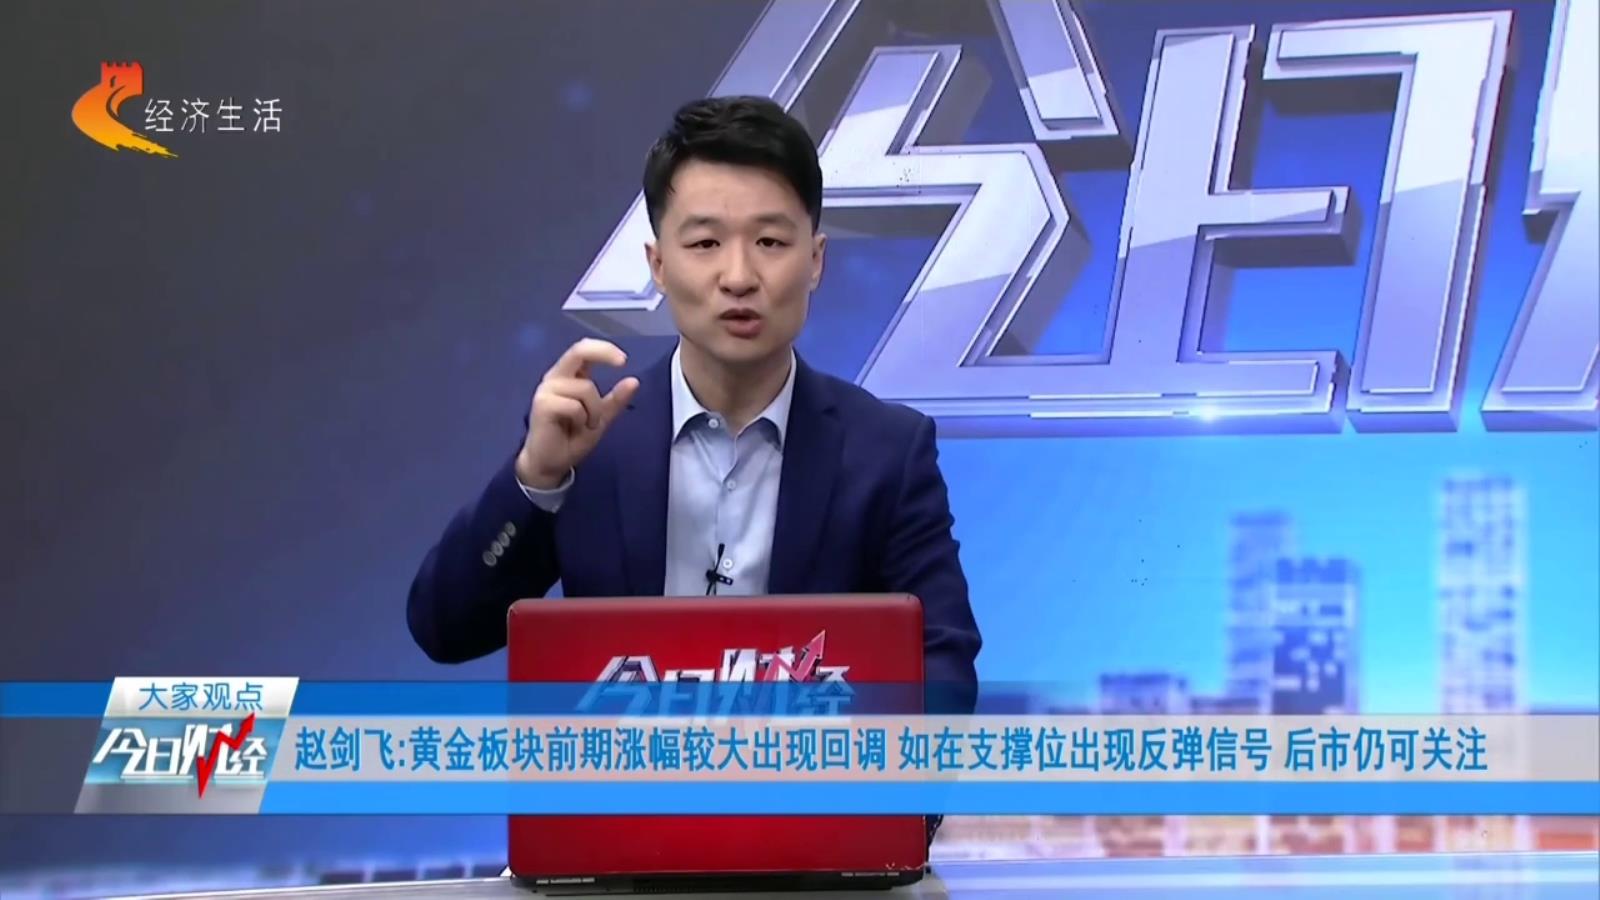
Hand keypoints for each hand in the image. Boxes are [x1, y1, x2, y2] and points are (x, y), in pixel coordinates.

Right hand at [516, 338, 639, 488]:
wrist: (551, 464)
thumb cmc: (572, 438)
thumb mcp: (601, 418)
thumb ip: (615, 400)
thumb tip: (634, 380)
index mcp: (568, 377)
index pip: (583, 350)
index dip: (604, 349)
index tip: (624, 360)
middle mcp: (556, 378)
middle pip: (578, 351)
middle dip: (603, 352)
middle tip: (622, 362)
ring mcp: (547, 390)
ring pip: (585, 388)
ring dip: (594, 410)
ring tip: (586, 425)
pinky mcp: (542, 404)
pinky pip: (575, 405)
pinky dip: (582, 419)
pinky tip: (574, 428)